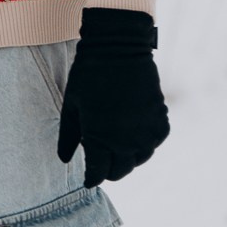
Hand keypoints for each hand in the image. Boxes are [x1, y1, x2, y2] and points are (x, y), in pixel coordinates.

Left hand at [56, 7, 169, 187]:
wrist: (118, 48)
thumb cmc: (88, 75)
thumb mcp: (72, 106)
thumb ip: (67, 136)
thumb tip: (65, 160)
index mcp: (100, 138)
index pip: (98, 173)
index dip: (92, 178)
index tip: (88, 179)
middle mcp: (126, 140)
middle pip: (120, 171)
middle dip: (109, 170)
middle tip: (101, 163)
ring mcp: (146, 131)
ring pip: (140, 159)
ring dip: (128, 158)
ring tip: (117, 148)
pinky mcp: (161, 120)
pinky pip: (155, 143)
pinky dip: (146, 144)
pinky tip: (135, 135)